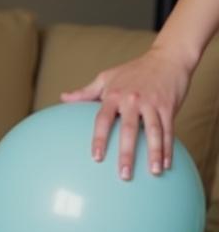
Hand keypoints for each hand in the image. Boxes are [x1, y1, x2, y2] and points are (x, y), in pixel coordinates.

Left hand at [61, 46, 192, 178]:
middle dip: (127, 153)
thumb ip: (85, 92)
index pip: (103, 120)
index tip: (97, 158)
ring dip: (154, 152)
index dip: (100, 139)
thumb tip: (63, 97)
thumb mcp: (107, 77)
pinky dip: (168, 147)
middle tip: (124, 175)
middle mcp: (133, 100)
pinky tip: (166, 164)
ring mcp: (152, 103)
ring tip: (154, 172)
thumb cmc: (134, 69)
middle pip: (129, 129)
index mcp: (114, 95)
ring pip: (153, 131)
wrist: (168, 56)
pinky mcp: (169, 106)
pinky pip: (168, 129)